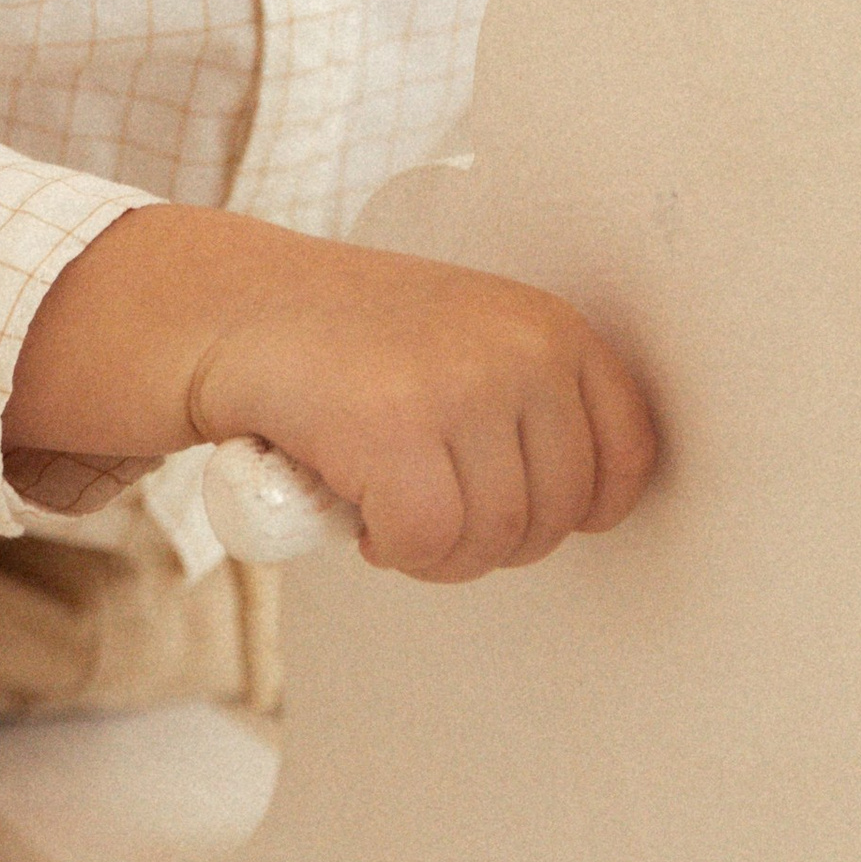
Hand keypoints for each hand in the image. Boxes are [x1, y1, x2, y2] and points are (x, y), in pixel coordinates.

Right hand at [186, 248, 654, 583]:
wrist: (232, 310)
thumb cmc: (350, 344)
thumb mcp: (471, 341)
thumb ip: (534, 405)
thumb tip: (588, 509)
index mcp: (552, 326)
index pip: (627, 457)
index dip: (575, 509)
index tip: (517, 508)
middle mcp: (520, 349)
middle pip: (555, 516)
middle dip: (489, 539)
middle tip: (429, 507)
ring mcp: (458, 385)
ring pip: (491, 539)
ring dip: (436, 551)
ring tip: (390, 506)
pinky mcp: (393, 429)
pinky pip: (425, 544)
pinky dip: (389, 550)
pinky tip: (360, 513)